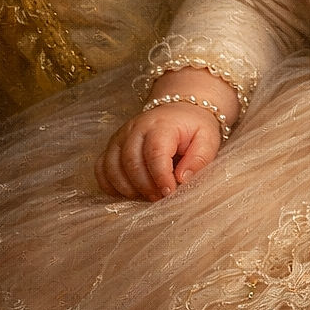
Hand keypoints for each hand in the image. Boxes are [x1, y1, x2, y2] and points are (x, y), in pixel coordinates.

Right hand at [95, 67, 239, 200]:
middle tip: (160, 198)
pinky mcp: (112, 146)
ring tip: (146, 195)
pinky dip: (110, 184)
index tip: (169, 192)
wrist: (180, 111)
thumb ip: (199, 158)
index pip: (155, 152)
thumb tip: (182, 179)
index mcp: (161, 124)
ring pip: (112, 166)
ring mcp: (121, 136)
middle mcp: (136, 128)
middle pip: (131, 161)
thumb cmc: (194, 128)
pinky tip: (126, 192)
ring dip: (127, 188)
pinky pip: (102, 168)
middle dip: (145, 186)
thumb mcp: (207, 139)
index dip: (160, 177)